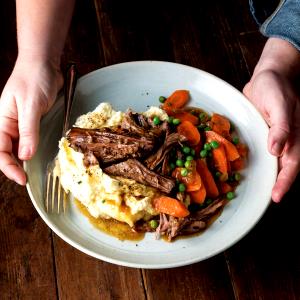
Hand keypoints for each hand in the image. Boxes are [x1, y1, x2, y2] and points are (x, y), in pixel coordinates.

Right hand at [0, 56, 62, 184]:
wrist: (44, 65)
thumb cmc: (33, 79)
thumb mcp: (31, 106)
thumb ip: (28, 131)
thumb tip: (25, 155)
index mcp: (2, 121)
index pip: (0, 150)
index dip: (8, 166)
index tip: (21, 178)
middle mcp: (9, 125)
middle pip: (8, 152)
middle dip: (14, 167)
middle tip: (27, 179)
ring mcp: (21, 124)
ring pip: (19, 148)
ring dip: (24, 160)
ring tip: (33, 172)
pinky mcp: (33, 122)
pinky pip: (30, 140)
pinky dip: (33, 149)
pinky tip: (39, 156)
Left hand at [243, 39, 299, 201]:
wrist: (266, 76)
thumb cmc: (275, 86)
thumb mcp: (279, 104)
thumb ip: (281, 126)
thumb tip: (276, 150)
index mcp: (294, 135)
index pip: (291, 163)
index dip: (285, 181)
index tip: (276, 196)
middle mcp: (284, 140)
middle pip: (282, 167)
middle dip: (276, 185)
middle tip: (263, 201)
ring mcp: (272, 138)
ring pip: (271, 162)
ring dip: (265, 176)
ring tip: (254, 192)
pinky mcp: (261, 134)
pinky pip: (260, 152)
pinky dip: (255, 162)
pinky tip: (245, 170)